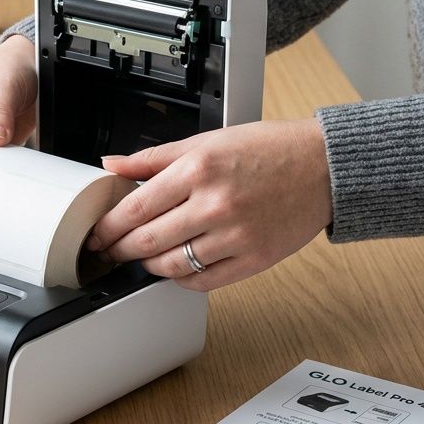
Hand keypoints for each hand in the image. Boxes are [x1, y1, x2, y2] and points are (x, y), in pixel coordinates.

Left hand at [85, 118, 332, 290]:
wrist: (325, 167)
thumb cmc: (270, 150)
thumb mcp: (208, 141)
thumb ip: (156, 157)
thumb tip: (113, 165)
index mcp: (200, 169)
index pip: (136, 207)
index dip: (109, 226)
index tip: (98, 233)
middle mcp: (215, 204)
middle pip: (147, 240)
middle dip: (120, 249)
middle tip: (109, 251)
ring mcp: (235, 235)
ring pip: (172, 265)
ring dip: (148, 266)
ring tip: (142, 258)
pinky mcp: (253, 259)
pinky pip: (203, 281)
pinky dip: (181, 278)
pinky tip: (176, 267)